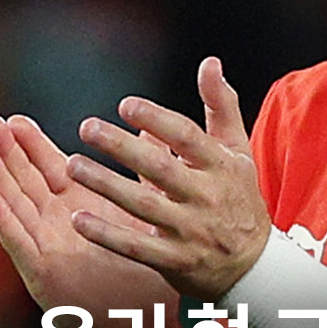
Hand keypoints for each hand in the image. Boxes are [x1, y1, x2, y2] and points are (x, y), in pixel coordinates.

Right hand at [0, 111, 172, 317]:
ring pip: (16, 205)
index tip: (15, 118)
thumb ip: (143, 173)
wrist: (143, 322)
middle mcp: (57, 223)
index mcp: (80, 206)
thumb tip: (148, 132)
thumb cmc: (142, 270)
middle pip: (26, 180)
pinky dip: (4, 221)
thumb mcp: (143, 216)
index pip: (50, 167)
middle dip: (6, 151)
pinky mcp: (43, 273)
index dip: (31, 144)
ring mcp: (46, 247)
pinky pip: (20, 243)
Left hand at [64, 56, 271, 299]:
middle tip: (88, 127)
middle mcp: (207, 197)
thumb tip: (209, 62)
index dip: (157, 120)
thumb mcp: (237, 151)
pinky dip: (107, 234)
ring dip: (106, 185)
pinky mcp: (176, 261)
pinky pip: (137, 247)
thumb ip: (221, 106)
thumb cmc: (239, 197)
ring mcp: (192, 231)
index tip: (125, 105)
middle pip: (161, 169)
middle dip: (123, 148)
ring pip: (144, 205)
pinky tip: (78, 218)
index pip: (188, 138)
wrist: (254, 264)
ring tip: (73, 165)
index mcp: (222, 166)